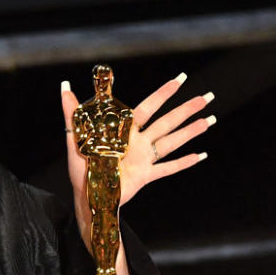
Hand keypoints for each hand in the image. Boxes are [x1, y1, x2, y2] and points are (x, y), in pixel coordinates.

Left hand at [62, 73, 213, 210]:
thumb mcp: (75, 137)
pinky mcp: (146, 176)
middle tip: (207, 96)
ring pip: (172, 142)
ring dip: (191, 132)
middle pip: (167, 122)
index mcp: (124, 131)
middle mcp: (137, 142)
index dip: (163, 94)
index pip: (147, 107)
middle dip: (186, 110)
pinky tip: (201, 155)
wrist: (86, 196)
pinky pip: (168, 168)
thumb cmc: (79, 166)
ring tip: (210, 120)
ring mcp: (144, 159)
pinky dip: (184, 162)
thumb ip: (72, 112)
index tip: (180, 79)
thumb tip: (65, 86)